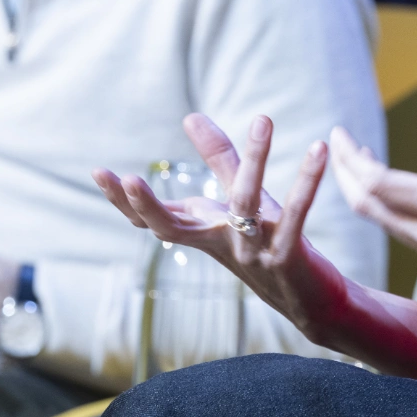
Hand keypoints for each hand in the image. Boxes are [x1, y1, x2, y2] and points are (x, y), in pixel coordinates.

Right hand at [93, 114, 351, 339]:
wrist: (314, 300)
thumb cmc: (271, 244)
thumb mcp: (242, 199)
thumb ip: (218, 159)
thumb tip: (189, 115)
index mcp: (204, 232)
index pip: (153, 219)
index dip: (124, 201)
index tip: (97, 172)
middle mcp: (221, 245)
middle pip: (175, 228)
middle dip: (148, 205)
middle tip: (128, 178)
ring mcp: (252, 255)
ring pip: (245, 204)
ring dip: (256, 160)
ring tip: (263, 119)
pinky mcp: (288, 259)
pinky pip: (295, 217)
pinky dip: (308, 182)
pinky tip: (319, 149)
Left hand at [328, 104, 416, 340]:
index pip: (376, 183)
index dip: (350, 158)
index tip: (339, 133)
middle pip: (367, 205)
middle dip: (345, 172)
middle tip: (338, 143)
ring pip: (382, 222)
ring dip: (362, 190)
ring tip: (362, 161)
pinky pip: (403, 234)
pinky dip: (385, 207)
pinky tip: (399, 194)